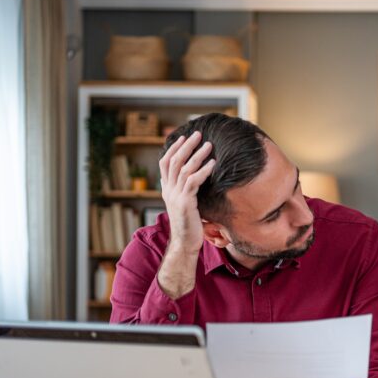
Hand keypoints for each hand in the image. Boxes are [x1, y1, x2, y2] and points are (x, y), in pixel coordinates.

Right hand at [158, 131, 215, 254]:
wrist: (185, 243)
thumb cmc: (189, 224)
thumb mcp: (185, 204)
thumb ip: (185, 190)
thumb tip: (193, 177)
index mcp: (166, 189)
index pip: (165, 163)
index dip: (173, 148)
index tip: (184, 137)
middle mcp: (168, 191)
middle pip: (174, 161)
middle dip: (186, 146)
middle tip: (198, 134)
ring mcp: (175, 196)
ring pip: (184, 169)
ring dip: (197, 155)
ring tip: (209, 145)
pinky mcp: (185, 203)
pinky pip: (193, 182)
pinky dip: (203, 170)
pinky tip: (213, 164)